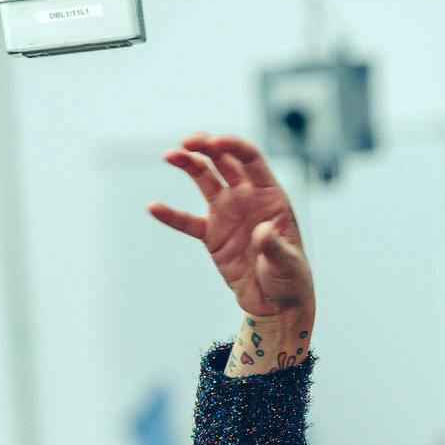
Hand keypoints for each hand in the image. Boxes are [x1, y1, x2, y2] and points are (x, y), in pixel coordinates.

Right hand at [148, 133, 313, 321]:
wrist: (276, 303)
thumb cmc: (290, 278)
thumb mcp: (287, 262)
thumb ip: (274, 246)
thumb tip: (262, 232)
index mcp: (270, 195)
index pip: (251, 159)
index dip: (233, 146)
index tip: (215, 142)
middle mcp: (247, 197)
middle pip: (223, 161)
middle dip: (206, 146)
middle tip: (187, 142)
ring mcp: (227, 213)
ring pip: (204, 179)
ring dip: (187, 164)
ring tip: (170, 155)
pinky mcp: (211, 235)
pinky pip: (187, 221)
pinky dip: (170, 215)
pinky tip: (153, 207)